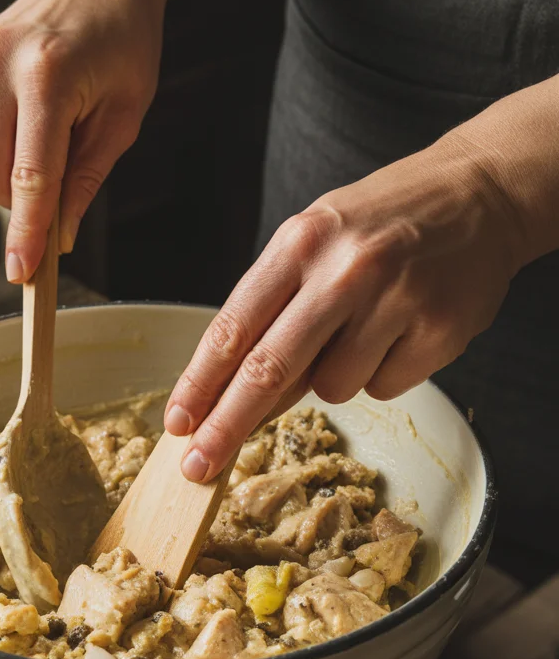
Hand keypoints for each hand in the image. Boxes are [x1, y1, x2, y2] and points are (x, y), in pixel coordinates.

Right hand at [0, 0, 164, 281]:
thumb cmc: (122, 37)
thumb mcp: (125, 114)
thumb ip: (88, 177)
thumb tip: (60, 235)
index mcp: (47, 76)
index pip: (30, 176)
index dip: (25, 232)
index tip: (21, 273)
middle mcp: (0, 65)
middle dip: (23, 204)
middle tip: (61, 198)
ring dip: (16, 170)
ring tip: (55, 130)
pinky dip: (5, 141)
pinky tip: (33, 109)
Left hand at [165, 133, 527, 481]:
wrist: (481, 193)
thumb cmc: (383, 222)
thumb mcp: (315, 239)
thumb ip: (276, 309)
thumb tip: (236, 396)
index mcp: (301, 243)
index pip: (234, 327)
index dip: (200, 383)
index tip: (177, 424)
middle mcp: (344, 271)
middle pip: (268, 369)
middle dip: (227, 425)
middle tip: (199, 465)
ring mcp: (394, 301)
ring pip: (332, 388)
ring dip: (335, 377)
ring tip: (365, 326)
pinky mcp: (437, 331)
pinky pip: (383, 387)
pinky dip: (383, 371)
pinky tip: (400, 329)